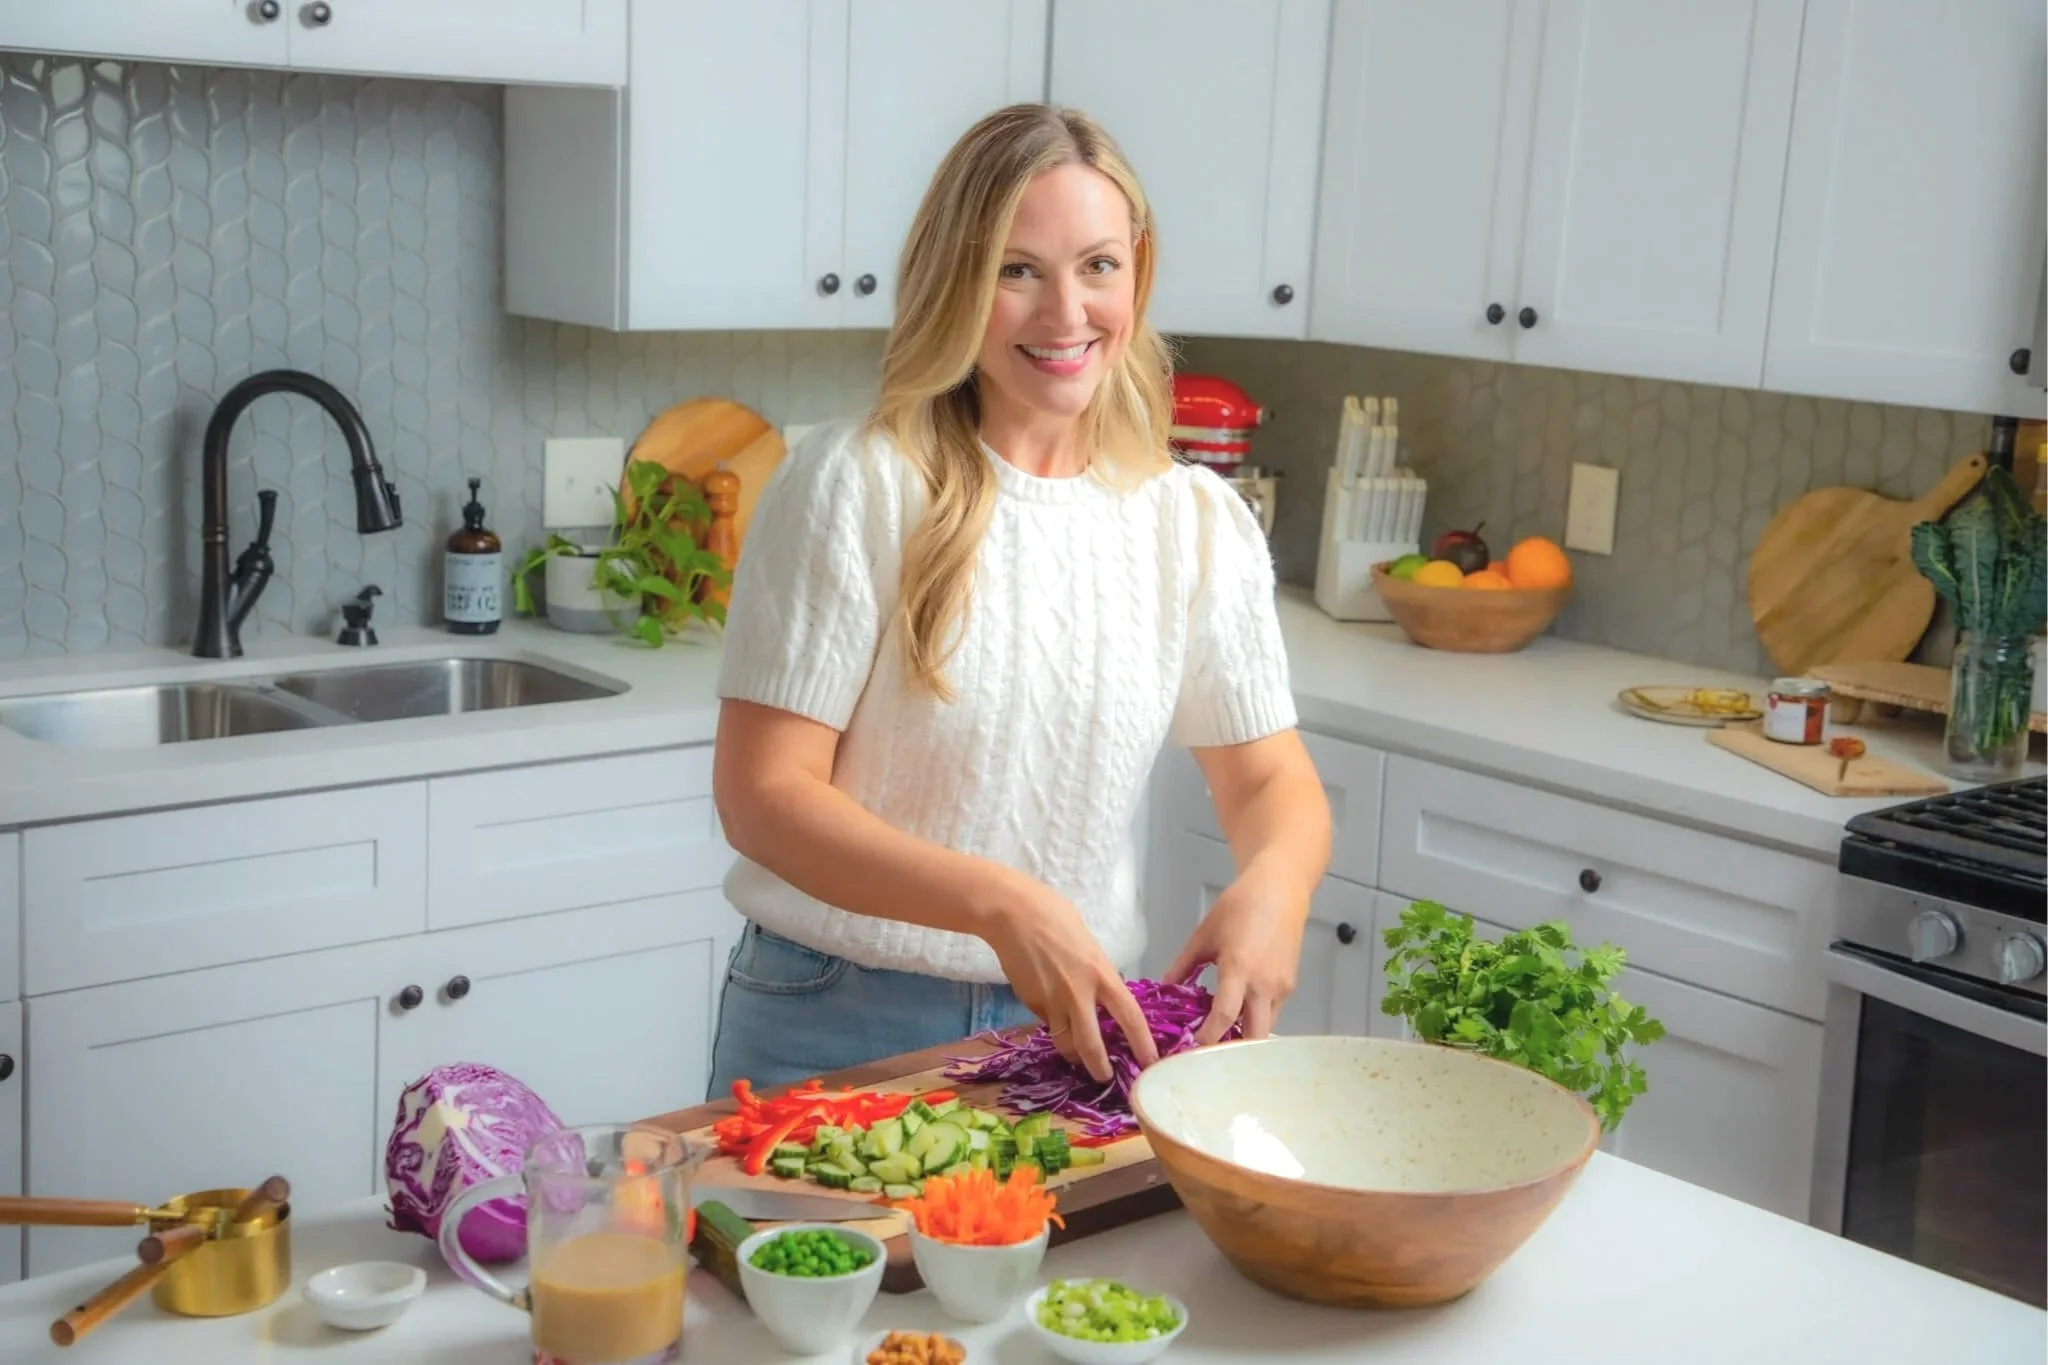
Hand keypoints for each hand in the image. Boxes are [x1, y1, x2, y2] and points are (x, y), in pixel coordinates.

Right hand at [980, 871, 1160, 1083]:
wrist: (1012, 914)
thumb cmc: (1055, 917)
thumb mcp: (1090, 946)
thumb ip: (1098, 974)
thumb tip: (1100, 996)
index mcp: (1101, 975)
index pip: (1130, 1018)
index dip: (1142, 1045)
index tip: (1149, 1062)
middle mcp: (1078, 994)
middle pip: (1092, 1046)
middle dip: (1100, 1069)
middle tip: (1105, 1077)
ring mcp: (1052, 1002)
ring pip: (1065, 1044)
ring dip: (1073, 1054)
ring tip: (1077, 1054)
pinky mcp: (1031, 1004)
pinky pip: (1047, 1024)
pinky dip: (1054, 1026)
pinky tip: (1053, 1013)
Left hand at [1163, 863, 1308, 1044]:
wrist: (1279, 891)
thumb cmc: (1239, 907)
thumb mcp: (1204, 935)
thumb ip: (1183, 966)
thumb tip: (1166, 988)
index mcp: (1239, 969)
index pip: (1224, 1016)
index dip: (1207, 1038)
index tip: (1190, 1050)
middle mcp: (1264, 984)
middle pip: (1253, 1036)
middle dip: (1232, 1049)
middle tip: (1207, 1052)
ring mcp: (1281, 987)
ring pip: (1265, 1028)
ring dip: (1244, 1036)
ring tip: (1220, 1034)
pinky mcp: (1290, 986)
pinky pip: (1272, 1013)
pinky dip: (1254, 1019)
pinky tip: (1237, 1013)